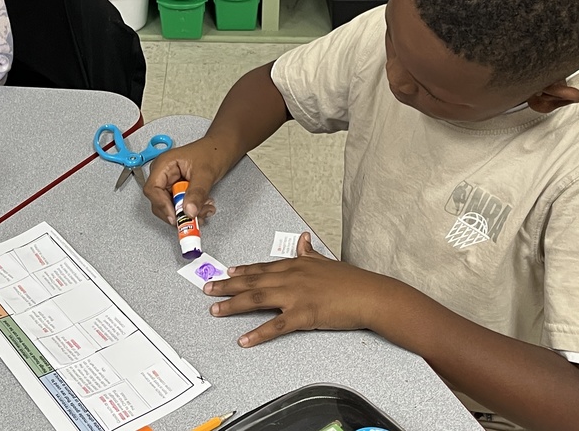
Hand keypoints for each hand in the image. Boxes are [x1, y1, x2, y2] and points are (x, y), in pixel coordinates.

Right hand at [143, 137, 221, 225]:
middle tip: (195, 216)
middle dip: (178, 212)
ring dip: (188, 212)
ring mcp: (170, 183)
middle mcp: (164, 174)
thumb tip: (189, 211)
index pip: (152, 189)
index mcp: (164, 164)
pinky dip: (192, 210)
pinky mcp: (178, 190)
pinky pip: (180, 206)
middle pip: (160, 202)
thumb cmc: (213, 152)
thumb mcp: (206, 172)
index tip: (175, 216)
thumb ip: (197, 192)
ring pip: (171, 207)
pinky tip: (204, 206)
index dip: (162, 205)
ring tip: (205, 208)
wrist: (222, 150)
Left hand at [203, 232, 393, 346]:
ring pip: (258, 299)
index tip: (226, 271)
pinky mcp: (304, 314)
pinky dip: (258, 333)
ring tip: (216, 310)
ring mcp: (296, 295)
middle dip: (227, 285)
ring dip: (233, 305)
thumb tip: (302, 239)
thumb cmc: (351, 280)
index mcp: (296, 265)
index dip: (242, 270)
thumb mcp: (326, 261)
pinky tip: (244, 339)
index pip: (263, 267)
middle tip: (208, 289)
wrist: (370, 294)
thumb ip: (309, 252)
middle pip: (253, 281)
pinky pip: (277, 326)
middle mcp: (291, 277)